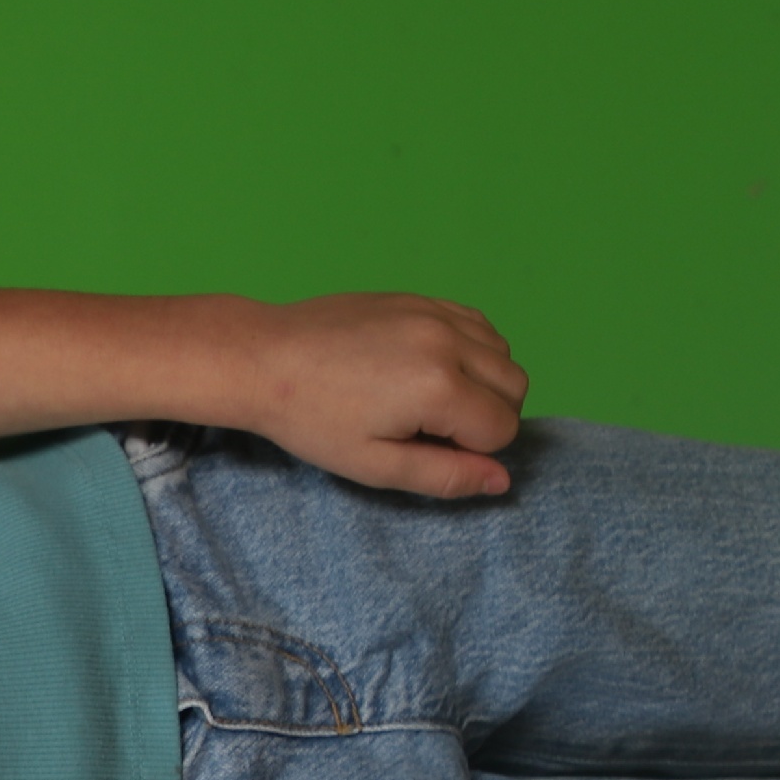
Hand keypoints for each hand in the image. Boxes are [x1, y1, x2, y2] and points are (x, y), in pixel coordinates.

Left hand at [209, 292, 529, 498]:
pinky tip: (429, 367)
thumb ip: (445, 475)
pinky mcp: (421, 298)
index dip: (472, 450)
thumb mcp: (374, 465)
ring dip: (484, 381)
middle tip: (430, 428)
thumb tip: (502, 480)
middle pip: (515, 387)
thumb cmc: (311, 419)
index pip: (504, 429)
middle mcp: (447, 342)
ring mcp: (435, 313)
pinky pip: (478, 324)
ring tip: (428, 398)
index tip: (424, 446)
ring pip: (503, 353)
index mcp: (438, 387)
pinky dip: (472, 349)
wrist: (264, 359)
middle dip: (488, 416)